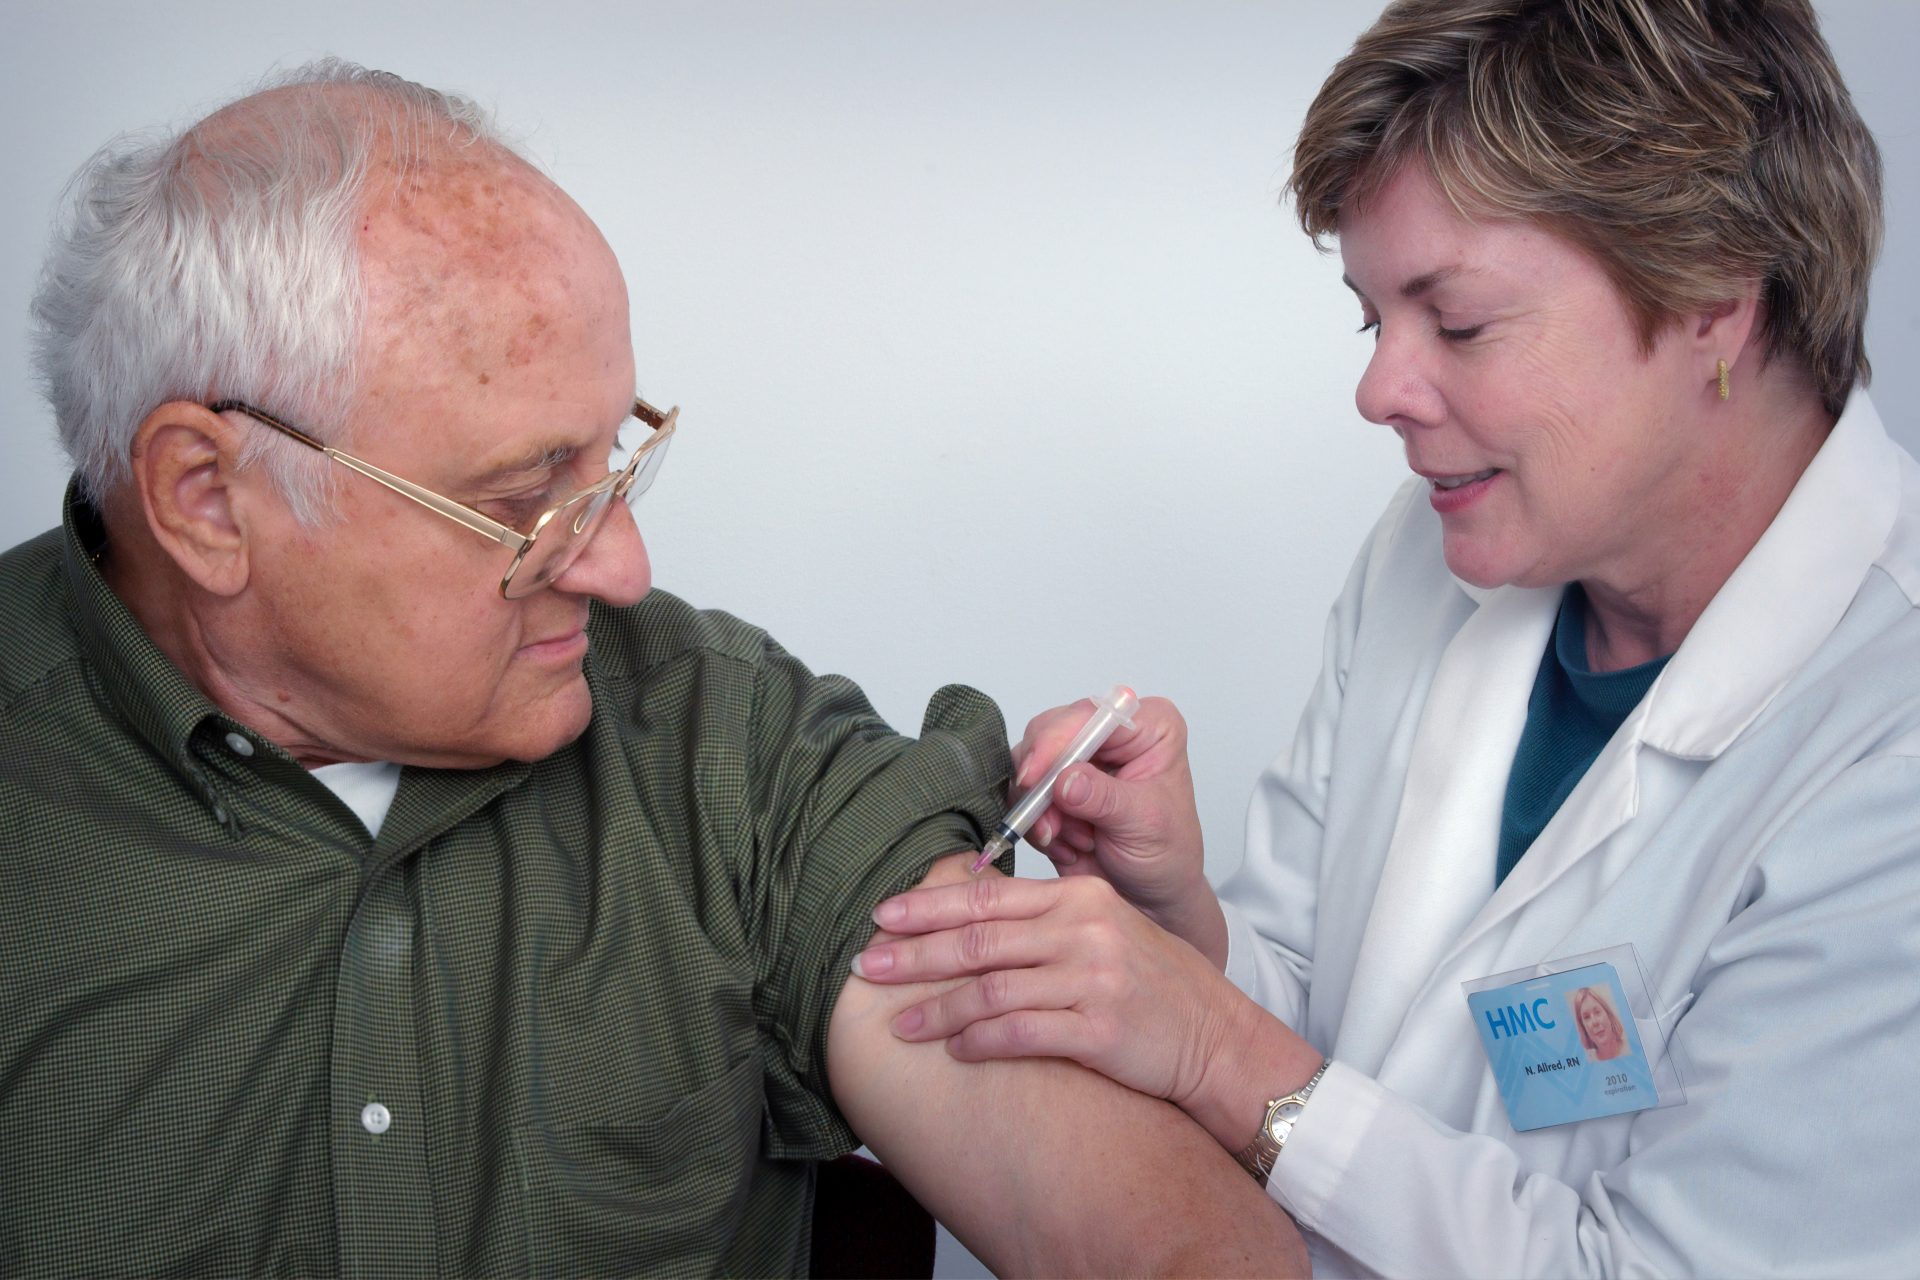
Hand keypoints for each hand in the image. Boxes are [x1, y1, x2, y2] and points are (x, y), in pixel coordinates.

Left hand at [852, 874, 1317, 1147]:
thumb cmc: (1155, 985)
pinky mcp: (1101, 1030)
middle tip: (867, 966)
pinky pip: (1022, 1033)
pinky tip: (955, 1051)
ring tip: (901, 1024)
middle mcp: (1084, 931)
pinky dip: (981, 1041)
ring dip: (938, 1009)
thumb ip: (1046, 919)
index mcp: (1080, 897)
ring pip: (992, 988)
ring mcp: (1093, 979)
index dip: (929, 906)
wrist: (1216, 1037)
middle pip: (979, 939)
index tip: (883, 916)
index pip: (988, 896)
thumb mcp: (1104, 930)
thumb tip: (971, 913)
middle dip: (915, 954)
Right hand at [1014, 695, 1221, 960]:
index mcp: (1148, 726)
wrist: (1150, 897)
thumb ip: (1104, 798)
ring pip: (1028, 763)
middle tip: (1048, 821)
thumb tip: (1065, 780)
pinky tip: (1066, 845)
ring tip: (1070, 839)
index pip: (1092, 714)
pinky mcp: (1051, 786)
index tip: (1036, 776)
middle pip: (1050, 731)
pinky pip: (1021, 794)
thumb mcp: (1144, 823)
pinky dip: (1035, 824)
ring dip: (1040, 808)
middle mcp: (1109, 734)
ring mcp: (1077, 759)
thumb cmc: (1167, 854)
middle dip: (1043, 781)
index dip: (1058, 740)